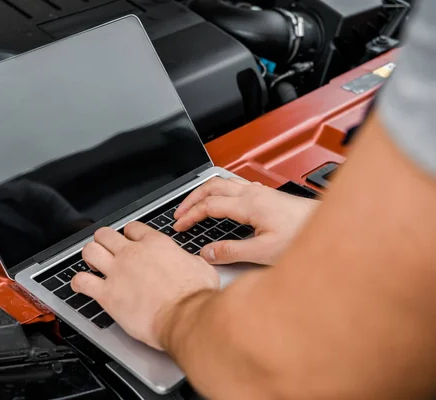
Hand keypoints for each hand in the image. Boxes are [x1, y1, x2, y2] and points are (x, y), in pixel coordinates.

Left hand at [71, 223, 219, 349]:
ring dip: (89, 256)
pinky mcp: (107, 294)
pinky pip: (82, 282)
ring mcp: (117, 272)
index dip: (129, 234)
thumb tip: (191, 262)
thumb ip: (190, 260)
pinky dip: (78, 282)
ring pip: (90, 251)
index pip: (133, 228)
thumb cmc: (195, 296)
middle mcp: (133, 254)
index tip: (129, 241)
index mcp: (155, 245)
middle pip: (106, 234)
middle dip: (104, 241)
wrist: (186, 317)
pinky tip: (80, 285)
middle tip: (106, 250)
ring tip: (92, 264)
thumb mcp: (201, 268)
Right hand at [173, 177, 318, 264]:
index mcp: (248, 204)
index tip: (179, 226)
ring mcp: (259, 191)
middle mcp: (252, 193)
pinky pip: (234, 186)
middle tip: (178, 213)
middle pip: (211, 187)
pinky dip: (219, 192)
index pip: (209, 205)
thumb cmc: (303, 236)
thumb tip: (208, 253)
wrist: (331, 226)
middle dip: (191, 199)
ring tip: (193, 205)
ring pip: (222, 183)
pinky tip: (221, 202)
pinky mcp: (266, 195)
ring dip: (204, 193)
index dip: (190, 215)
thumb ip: (232, 252)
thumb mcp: (264, 252)